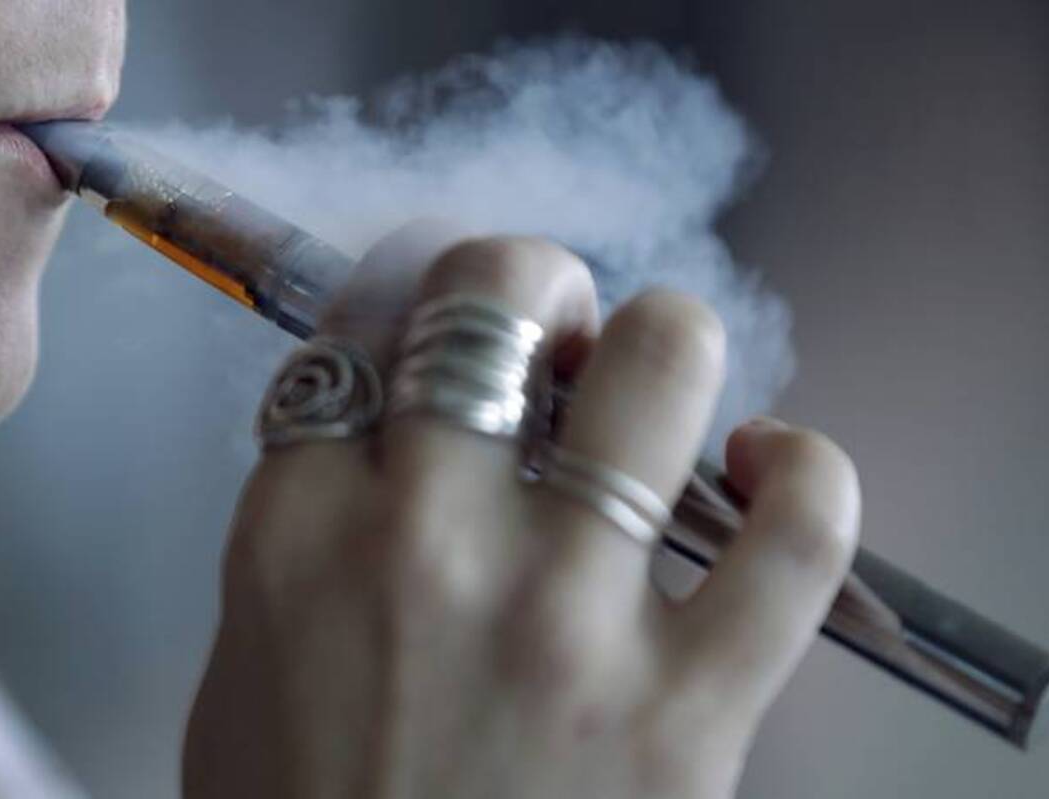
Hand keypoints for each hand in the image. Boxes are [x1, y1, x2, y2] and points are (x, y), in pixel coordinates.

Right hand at [182, 223, 860, 798]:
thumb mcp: (245, 676)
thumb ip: (302, 540)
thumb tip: (389, 435)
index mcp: (299, 533)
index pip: (362, 333)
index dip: (411, 309)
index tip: (443, 329)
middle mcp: (428, 543)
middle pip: (495, 293)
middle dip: (533, 282)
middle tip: (553, 332)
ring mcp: (567, 617)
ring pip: (661, 363)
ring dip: (662, 344)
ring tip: (652, 388)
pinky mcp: (690, 707)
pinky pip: (797, 528)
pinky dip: (803, 472)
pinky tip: (766, 472)